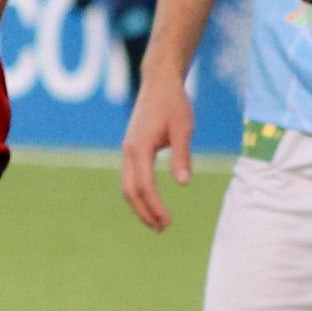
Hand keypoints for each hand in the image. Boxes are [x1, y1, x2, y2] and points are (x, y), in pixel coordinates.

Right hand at [119, 64, 195, 232]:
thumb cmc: (174, 103)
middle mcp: (128, 150)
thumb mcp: (183, 128)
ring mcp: (128, 149)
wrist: (159, 81)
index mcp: (139, 147)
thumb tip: (183, 184)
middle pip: (130, 191)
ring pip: (127, 185)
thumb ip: (182, 156)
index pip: (145, 186)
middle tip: (162, 229)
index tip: (168, 222)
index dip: (155, 207)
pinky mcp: (131, 147)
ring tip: (157, 221)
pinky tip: (152, 201)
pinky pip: (130, 177)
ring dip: (140, 205)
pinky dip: (139, 193)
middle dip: (145, 212)